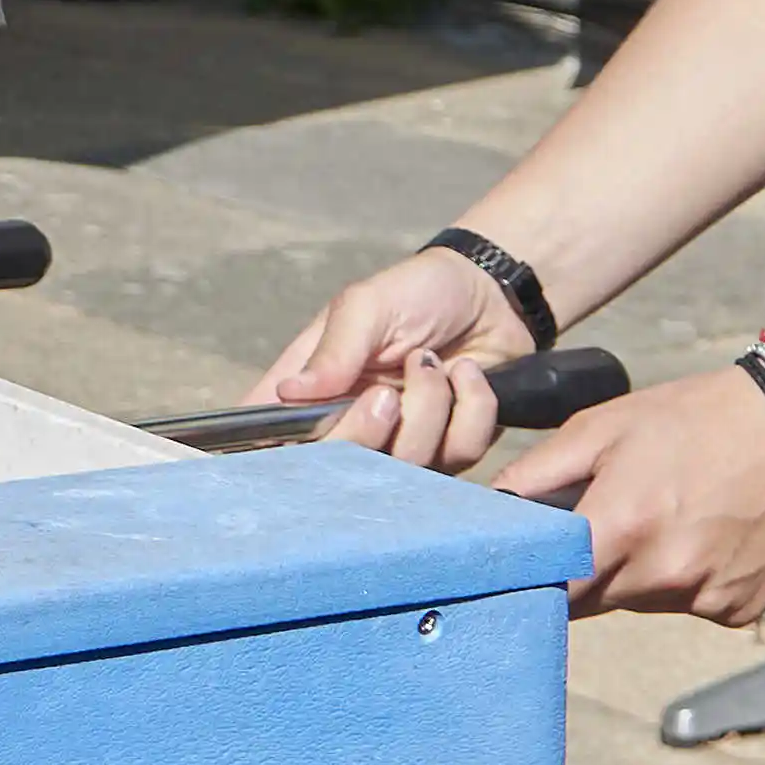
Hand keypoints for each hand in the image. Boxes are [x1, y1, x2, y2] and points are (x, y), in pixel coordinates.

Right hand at [257, 245, 525, 469]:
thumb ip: (333, 351)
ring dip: (429, 407)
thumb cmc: (415, 293)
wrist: (491, 296)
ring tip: (432, 362)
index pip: (273, 438)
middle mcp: (350, 426)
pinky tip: (467, 374)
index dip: (280, 453)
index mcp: (311, 391)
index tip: (309, 436)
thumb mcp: (366, 306)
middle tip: (386, 392)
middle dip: (366, 432)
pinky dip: (471, 407)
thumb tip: (288, 393)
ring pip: (405, 465)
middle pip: (336, 472)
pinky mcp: (451, 450)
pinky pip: (460, 454)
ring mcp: (401, 444)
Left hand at [496, 370, 764, 625]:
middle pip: (592, 600)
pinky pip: (687, 605)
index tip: (522, 564)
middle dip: (581, 572)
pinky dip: (683, 582)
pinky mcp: (739, 611)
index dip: (531, 579)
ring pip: (638, 603)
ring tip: (660, 518)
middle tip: (597, 526)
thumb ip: (539, 472)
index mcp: (622, 527)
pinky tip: (702, 535)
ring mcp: (705, 599)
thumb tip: (493, 506)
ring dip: (632, 576)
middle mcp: (663, 576)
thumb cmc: (698, 418)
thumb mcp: (606, 426)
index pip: (550, 588)